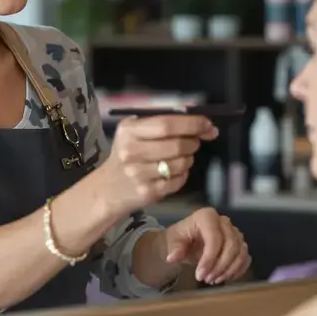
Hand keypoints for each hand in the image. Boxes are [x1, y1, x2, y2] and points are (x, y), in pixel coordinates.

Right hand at [93, 114, 218, 214]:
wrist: (108, 188)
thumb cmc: (127, 154)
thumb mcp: (133, 132)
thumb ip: (162, 123)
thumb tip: (203, 124)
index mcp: (129, 131)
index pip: (166, 124)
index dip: (192, 124)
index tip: (208, 125)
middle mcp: (131, 152)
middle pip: (177, 145)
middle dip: (193, 142)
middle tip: (194, 142)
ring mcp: (139, 174)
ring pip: (181, 164)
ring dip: (188, 159)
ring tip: (182, 157)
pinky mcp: (148, 192)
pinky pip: (179, 180)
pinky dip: (183, 174)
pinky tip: (174, 172)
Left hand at [164, 208, 249, 284]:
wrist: (186, 242)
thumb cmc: (179, 239)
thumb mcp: (172, 242)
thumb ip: (174, 248)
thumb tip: (173, 257)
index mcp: (206, 216)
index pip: (215, 238)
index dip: (209, 259)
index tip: (200, 275)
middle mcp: (224, 221)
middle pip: (231, 245)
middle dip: (220, 266)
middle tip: (206, 279)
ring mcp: (234, 232)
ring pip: (241, 252)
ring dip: (229, 270)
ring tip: (214, 280)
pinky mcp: (239, 243)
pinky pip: (245, 257)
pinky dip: (238, 270)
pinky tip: (226, 278)